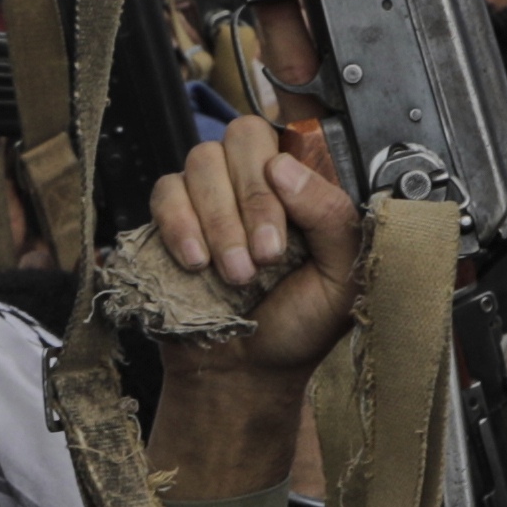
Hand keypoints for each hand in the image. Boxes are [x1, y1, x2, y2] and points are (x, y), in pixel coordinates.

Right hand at [148, 116, 363, 380]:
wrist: (248, 370)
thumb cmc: (300, 323)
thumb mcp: (340, 276)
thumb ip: (330, 216)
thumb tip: (284, 166)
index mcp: (304, 187)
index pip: (289, 139)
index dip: (279, 181)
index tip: (280, 239)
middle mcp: (256, 180)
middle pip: (242, 137)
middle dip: (250, 202)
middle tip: (262, 259)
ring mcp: (211, 193)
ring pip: (202, 161)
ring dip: (218, 221)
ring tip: (235, 274)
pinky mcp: (171, 215)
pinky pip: (165, 190)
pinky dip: (179, 224)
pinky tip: (196, 261)